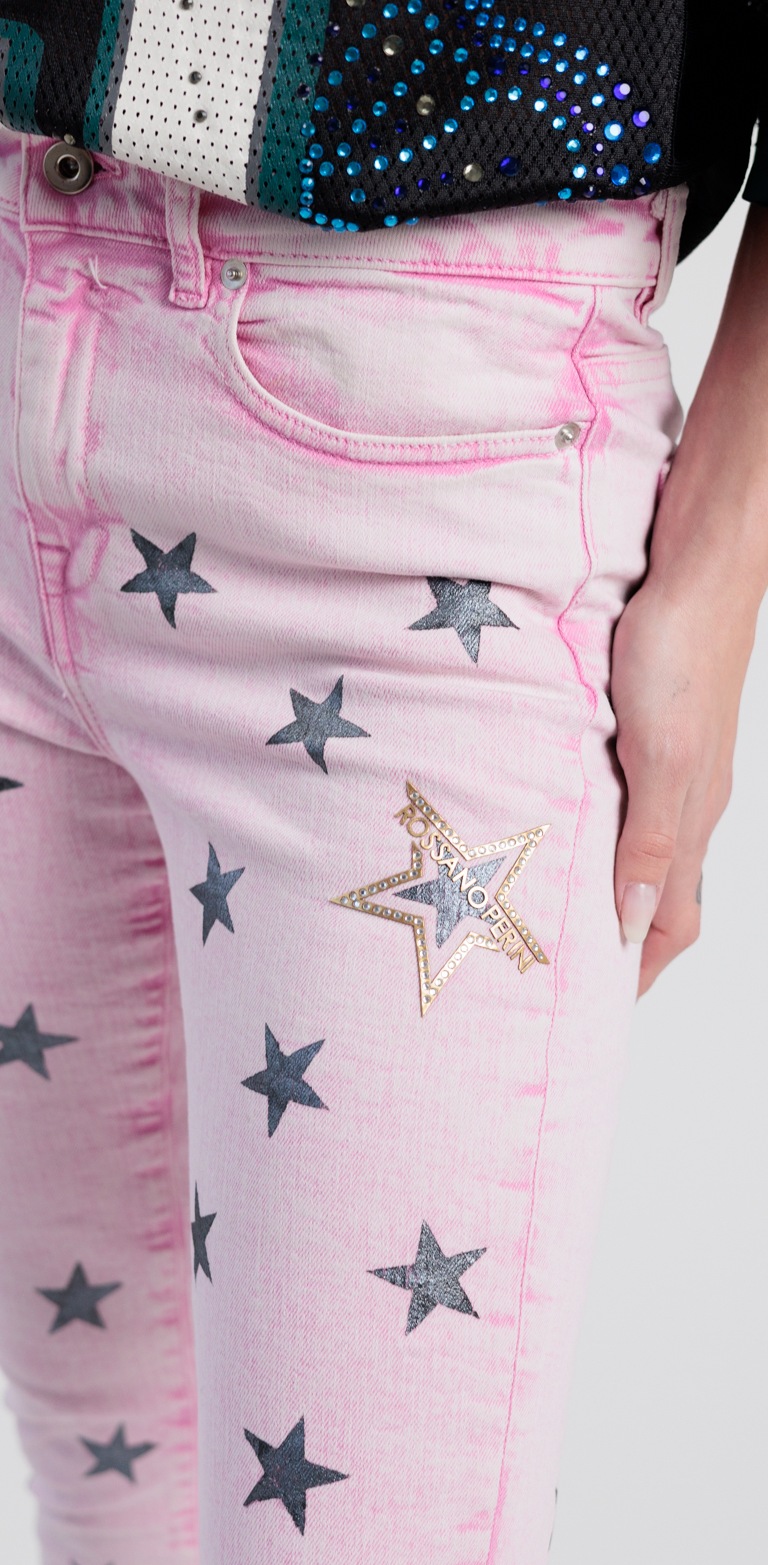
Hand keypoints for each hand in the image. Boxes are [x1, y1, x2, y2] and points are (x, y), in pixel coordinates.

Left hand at [612, 203, 767, 994]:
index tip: (596, 1007)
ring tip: (546, 906)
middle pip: (654, 891)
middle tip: (560, 967)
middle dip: (616, 938)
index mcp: (691, 818)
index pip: (670, 923)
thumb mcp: (659, 756)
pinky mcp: (642, 721)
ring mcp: (663, 760)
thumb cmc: (680, 650)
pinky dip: (592, 825)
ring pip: (635, 843)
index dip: (638, 970)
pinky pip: (619, 795)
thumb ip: (648, 842)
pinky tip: (554, 816)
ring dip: (600, 882)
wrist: (698, 557)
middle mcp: (681, 798)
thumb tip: (630, 927)